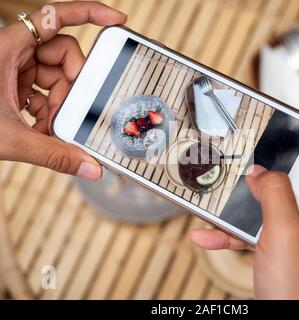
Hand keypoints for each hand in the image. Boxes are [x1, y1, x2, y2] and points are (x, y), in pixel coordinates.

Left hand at [0, 1, 126, 178]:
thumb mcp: (8, 137)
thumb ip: (53, 154)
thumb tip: (92, 169)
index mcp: (8, 48)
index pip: (56, 16)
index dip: (90, 13)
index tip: (118, 21)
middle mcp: (14, 51)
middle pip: (64, 55)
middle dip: (70, 88)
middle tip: (64, 113)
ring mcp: (15, 67)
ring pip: (57, 76)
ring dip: (57, 104)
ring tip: (45, 128)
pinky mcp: (14, 81)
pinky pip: (44, 89)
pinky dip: (47, 110)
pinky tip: (38, 128)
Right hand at [190, 98, 298, 298]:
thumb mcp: (285, 236)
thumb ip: (274, 195)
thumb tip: (261, 171)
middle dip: (288, 156)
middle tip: (268, 142)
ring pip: (282, 195)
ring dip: (253, 193)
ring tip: (233, 188)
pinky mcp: (285, 240)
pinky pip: (261, 223)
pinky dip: (237, 226)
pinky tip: (210, 232)